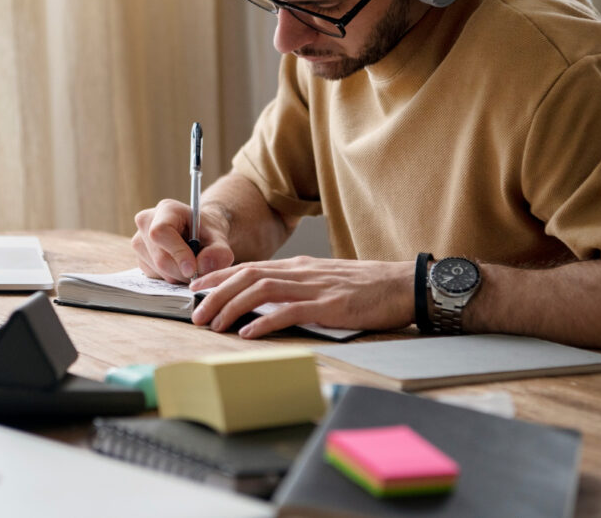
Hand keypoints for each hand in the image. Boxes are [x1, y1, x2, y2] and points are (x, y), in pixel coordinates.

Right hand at [132, 199, 233, 283]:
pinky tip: (179, 266)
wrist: (199, 234)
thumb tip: (203, 266)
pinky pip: (154, 276)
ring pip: (157, 269)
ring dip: (177, 276)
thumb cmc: (208, 233)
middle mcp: (146, 222)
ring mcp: (139, 240)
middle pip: (159, 257)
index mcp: (166, 209)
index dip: (177, 253)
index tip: (193, 269)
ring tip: (191, 265)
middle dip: (182, 271)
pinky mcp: (139, 257)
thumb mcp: (220, 239)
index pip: (161, 232)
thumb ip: (218, 252)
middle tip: (199, 273)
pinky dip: (170, 277)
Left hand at [189, 256, 414, 337]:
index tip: (196, 288)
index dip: (219, 277)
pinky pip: (289, 311)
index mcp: (299, 267)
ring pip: (261, 291)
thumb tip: (269, 300)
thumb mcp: (325, 280)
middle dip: (216, 294)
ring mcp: (315, 287)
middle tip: (195, 313)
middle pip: (247, 276)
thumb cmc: (368, 287)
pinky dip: (265, 321)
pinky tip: (248, 332)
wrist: (404, 284)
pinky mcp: (330, 305)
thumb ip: (298, 286)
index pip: (250, 267)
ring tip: (214, 324)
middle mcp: (302, 272)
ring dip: (232, 307)